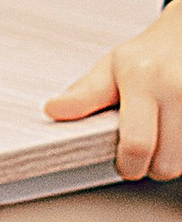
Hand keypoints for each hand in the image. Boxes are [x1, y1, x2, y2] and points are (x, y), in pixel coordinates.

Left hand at [46, 0, 181, 178]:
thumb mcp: (111, 68)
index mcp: (141, 79)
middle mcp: (175, 88)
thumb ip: (84, 94)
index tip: (124, 164)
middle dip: (152, 166)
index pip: (136, 144)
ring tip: (163, 136)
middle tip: (145, 149)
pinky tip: (176, 131)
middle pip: (166, 163)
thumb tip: (52, 110)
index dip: (128, 166)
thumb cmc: (147, 55)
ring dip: (172, 158)